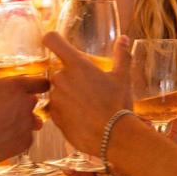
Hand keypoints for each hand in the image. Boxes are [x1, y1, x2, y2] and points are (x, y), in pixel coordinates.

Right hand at [0, 33, 49, 167]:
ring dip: (23, 119)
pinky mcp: (23, 144)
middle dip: (25, 101)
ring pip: (33, 120)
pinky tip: (3, 134)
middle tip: (9, 103)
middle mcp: (27, 105)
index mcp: (17, 86)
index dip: (37, 83)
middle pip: (35, 101)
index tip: (31, 85)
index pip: (42, 82)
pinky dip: (18, 136)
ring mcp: (27, 126)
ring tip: (5, 120)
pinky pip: (26, 137)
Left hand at [43, 32, 131, 155]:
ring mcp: (55, 98)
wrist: (112, 136)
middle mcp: (61, 78)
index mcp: (76, 64)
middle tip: (88, 89)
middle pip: (58, 70)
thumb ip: (121, 55)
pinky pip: (57, 109)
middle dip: (70, 78)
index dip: (52, 38)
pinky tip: (82, 118)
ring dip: (68, 96)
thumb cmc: (118, 104)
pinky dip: (66, 112)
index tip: (56, 43)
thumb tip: (124, 38)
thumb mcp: (123, 77)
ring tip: (87, 107)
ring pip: (57, 91)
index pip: (52, 40)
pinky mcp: (54, 116)